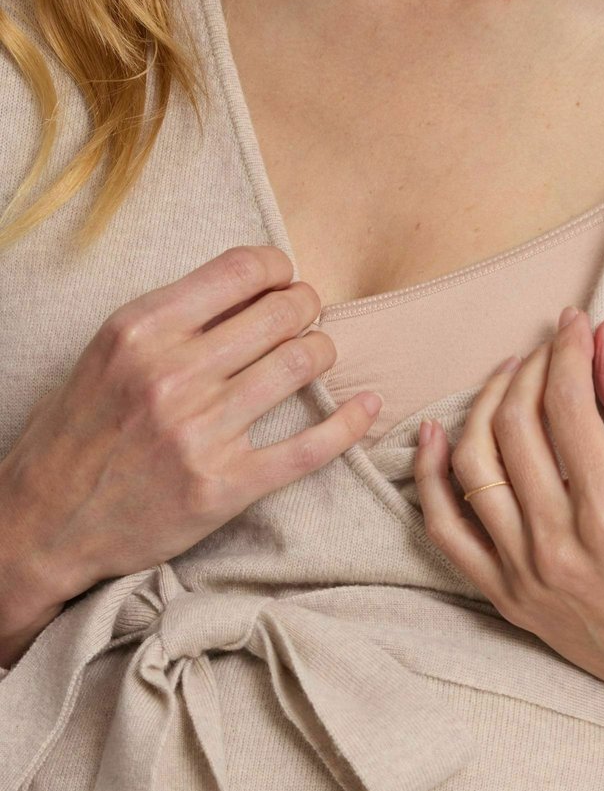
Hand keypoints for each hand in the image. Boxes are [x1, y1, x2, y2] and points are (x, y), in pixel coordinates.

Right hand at [0, 246, 382, 613]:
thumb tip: (245, 288)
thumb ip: (170, 321)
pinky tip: (368, 407)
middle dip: (307, 307)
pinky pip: (311, 446)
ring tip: (319, 353)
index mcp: (141, 330)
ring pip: (300, 365)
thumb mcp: (108, 354)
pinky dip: (350, 422)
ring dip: (324, 351)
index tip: (285, 278)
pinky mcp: (226, 485)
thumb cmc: (78, 433)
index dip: (279, 268)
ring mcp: (203, 432)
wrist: (48, 522)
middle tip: (309, 315)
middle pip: (281, 313)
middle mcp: (174, 374)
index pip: (241, 270)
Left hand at [413, 307, 603, 757]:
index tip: (575, 322)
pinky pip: (446, 532)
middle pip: (515, 427)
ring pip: (472, 468)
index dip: (568, 349)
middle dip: (528, 369)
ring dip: (483, 408)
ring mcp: (523, 575)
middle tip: (547, 346)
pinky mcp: (505, 598)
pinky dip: (431, 479)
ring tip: (506, 378)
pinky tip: (436, 435)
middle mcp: (555, 545)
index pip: (568, 404)